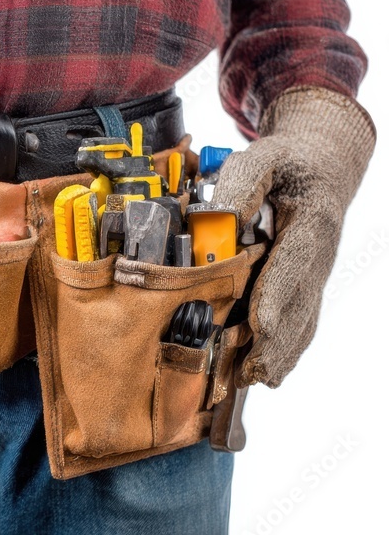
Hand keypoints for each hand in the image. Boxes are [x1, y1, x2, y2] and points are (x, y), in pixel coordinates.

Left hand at [213, 87, 375, 387]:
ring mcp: (315, 273)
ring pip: (302, 321)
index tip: (261, 327)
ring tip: (252, 381)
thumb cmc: (287, 162)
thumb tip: (218, 218)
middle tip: (251, 374)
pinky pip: (299, 321)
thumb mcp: (261, 158)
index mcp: (310, 223)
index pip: (293, 266)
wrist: (322, 163)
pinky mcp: (306, 284)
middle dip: (276, 343)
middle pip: (299, 306)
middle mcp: (318, 256)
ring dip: (279, 354)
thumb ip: (240, 185)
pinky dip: (284, 348)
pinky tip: (265, 371)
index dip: (276, 298)